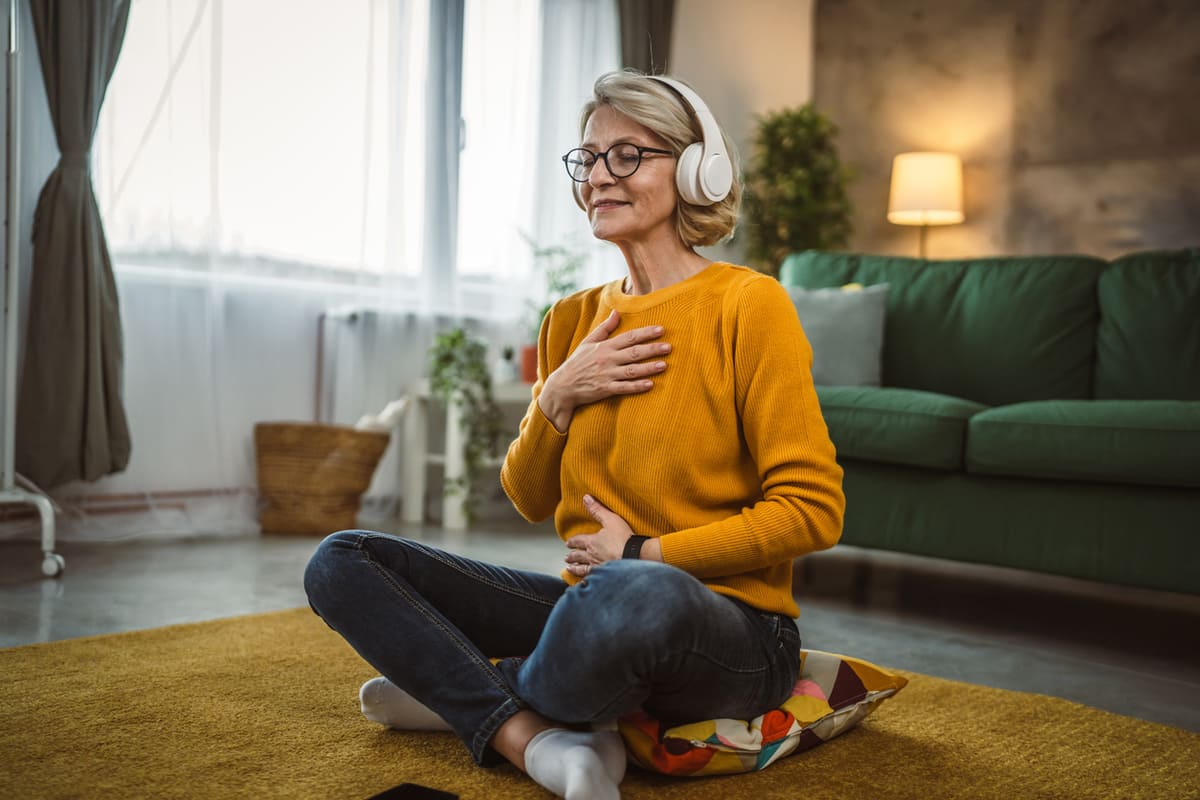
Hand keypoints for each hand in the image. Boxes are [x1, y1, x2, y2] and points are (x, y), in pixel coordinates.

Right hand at [538, 310, 669, 430]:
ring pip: (631, 370)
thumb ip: (604, 328)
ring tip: (664, 365)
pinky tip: (650, 384)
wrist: (562, 386)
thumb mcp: (588, 342)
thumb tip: (617, 312)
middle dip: (652, 349)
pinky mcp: (605, 389)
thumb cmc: (577, 363)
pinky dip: (636, 386)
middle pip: (634, 352)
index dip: (646, 333)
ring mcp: (606, 375)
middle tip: (669, 347)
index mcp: (605, 346)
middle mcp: (607, 359)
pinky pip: (623, 387)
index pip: (629, 337)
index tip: (661, 329)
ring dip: (648, 368)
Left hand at [563, 494, 634, 576]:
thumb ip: (597, 509)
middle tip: (567, 557)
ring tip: (569, 568)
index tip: (568, 543)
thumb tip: (585, 498)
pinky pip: (590, 578)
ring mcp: (597, 567)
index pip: (578, 541)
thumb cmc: (624, 538)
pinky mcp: (604, 576)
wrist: (634, 557)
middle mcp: (591, 556)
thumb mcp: (611, 519)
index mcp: (592, 542)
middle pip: (578, 555)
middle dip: (572, 556)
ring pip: (582, 568)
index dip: (573, 541)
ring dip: (574, 568)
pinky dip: (584, 579)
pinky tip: (582, 582)